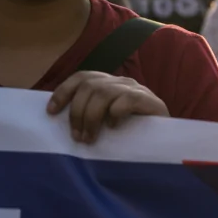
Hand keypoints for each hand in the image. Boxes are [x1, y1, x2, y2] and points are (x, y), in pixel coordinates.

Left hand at [47, 71, 168, 143]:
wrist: (166, 141)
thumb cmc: (131, 134)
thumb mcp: (104, 121)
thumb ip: (88, 115)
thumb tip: (56, 119)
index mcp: (109, 84)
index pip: (82, 77)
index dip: (64, 91)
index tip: (51, 112)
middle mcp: (121, 82)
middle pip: (90, 86)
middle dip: (77, 112)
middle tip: (77, 137)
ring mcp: (137, 90)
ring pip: (104, 93)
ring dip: (92, 117)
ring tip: (90, 138)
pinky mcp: (150, 101)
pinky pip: (127, 100)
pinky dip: (115, 113)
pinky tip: (114, 127)